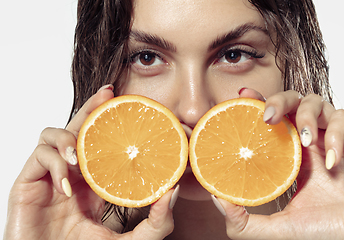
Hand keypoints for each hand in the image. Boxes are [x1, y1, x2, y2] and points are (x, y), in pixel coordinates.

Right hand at [4, 85, 174, 239]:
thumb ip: (156, 223)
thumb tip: (174, 192)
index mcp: (94, 181)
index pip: (103, 143)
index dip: (113, 122)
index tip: (130, 105)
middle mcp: (72, 173)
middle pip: (79, 127)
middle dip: (92, 107)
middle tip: (108, 93)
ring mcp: (50, 176)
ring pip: (53, 135)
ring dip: (68, 137)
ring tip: (80, 155)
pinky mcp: (28, 183)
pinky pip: (39, 156)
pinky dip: (55, 163)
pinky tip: (67, 185)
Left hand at [215, 90, 343, 238]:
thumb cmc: (328, 231)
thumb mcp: (279, 228)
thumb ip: (245, 222)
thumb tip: (217, 199)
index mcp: (291, 155)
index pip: (271, 120)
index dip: (257, 104)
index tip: (241, 96)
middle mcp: (310, 141)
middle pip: (291, 101)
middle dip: (278, 101)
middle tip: (267, 117)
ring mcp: (333, 137)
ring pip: (316, 101)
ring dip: (306, 116)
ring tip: (306, 142)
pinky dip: (336, 136)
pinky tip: (331, 160)